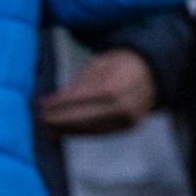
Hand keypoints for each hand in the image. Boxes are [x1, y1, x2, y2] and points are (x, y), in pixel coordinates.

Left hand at [37, 47, 156, 135]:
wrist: (155, 71)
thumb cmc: (122, 63)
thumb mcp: (99, 64)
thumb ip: (76, 84)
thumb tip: (50, 101)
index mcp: (113, 86)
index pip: (78, 101)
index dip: (58, 106)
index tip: (41, 107)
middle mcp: (122, 105)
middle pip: (83, 119)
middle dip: (60, 121)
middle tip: (42, 122)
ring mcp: (128, 118)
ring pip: (91, 129)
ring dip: (69, 130)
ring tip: (51, 129)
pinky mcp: (130, 126)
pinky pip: (102, 132)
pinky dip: (83, 132)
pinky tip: (68, 131)